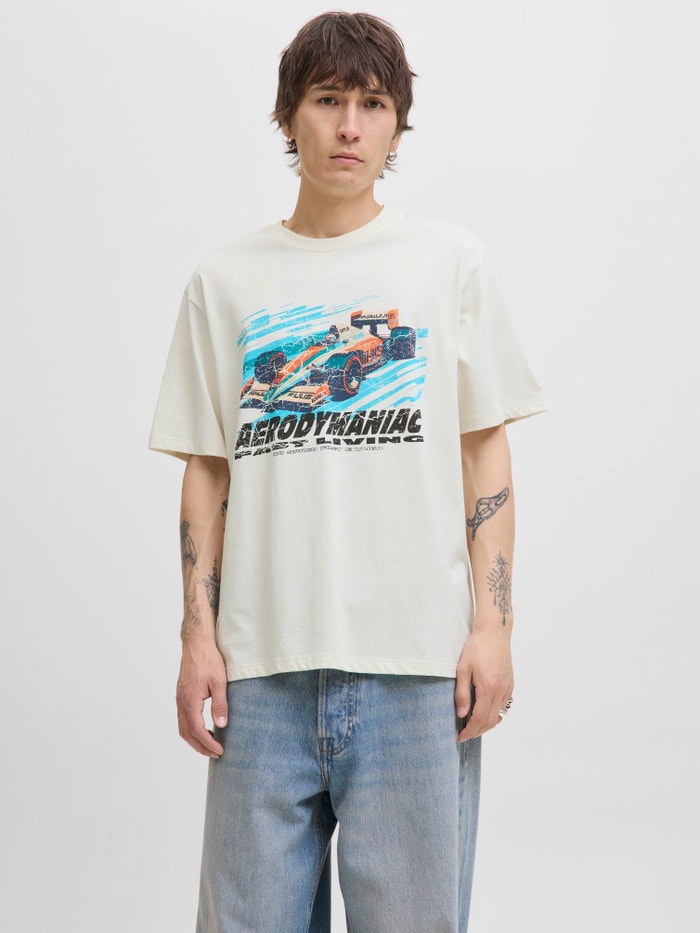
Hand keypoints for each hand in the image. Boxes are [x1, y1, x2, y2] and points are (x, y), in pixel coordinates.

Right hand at [176, 639, 228, 757]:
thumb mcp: (219, 682)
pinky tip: (203, 729)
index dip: (208, 744)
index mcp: (190, 700)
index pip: (197, 731)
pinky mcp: (181, 695)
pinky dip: (191, 729)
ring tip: (210, 745)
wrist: (196, 644)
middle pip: (187, 734)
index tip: (220, 751)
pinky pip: (183, 719)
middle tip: (215, 754)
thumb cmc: (209, 659)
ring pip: (183, 727)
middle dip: (200, 747)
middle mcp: (181, 702)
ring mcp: (179, 698)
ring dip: (195, 740)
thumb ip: (220, 704)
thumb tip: (221, 725)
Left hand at [455, 626, 513, 741]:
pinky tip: (484, 714)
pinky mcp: (510, 685)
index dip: (470, 731)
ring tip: (473, 727)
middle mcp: (501, 691)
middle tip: (464, 735)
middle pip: (490, 721)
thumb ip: (462, 693)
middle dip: (477, 731)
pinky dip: (494, 715)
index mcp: (488, 687)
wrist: (494, 633)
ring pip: (498, 716)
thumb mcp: (463, 668)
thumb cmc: (477, 647)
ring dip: (486, 725)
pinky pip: (503, 707)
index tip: (460, 736)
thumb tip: (461, 714)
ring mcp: (507, 688)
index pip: (480, 718)